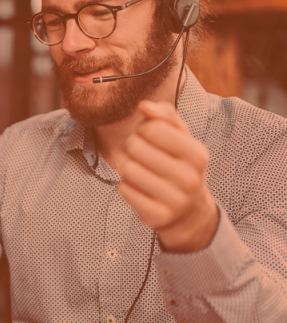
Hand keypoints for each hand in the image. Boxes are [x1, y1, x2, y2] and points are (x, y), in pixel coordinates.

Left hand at [117, 101, 219, 252]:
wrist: (189, 211)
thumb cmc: (180, 165)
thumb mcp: (181, 138)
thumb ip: (164, 116)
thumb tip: (143, 106)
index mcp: (198, 154)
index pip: (153, 129)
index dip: (143, 129)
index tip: (147, 136)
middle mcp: (189, 178)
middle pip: (136, 148)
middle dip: (133, 148)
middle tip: (141, 155)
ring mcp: (175, 200)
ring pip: (128, 169)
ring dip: (128, 168)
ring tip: (142, 172)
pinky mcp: (157, 216)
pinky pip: (124, 189)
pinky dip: (126, 186)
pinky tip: (140, 189)